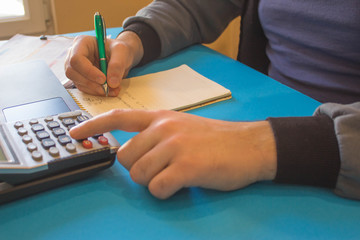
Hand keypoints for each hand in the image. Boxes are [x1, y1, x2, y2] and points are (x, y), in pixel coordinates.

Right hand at [65, 31, 143, 95]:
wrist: (121, 57)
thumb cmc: (119, 50)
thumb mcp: (122, 52)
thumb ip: (117, 65)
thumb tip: (111, 83)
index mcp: (82, 43)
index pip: (76, 59)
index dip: (88, 71)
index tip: (103, 79)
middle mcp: (74, 54)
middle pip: (72, 72)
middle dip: (90, 83)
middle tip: (107, 87)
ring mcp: (76, 68)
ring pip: (78, 82)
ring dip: (95, 89)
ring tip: (113, 89)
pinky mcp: (80, 78)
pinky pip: (84, 88)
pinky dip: (96, 92)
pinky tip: (109, 90)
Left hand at [69, 109, 276, 198]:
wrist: (250, 145)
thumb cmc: (217, 139)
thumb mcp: (183, 126)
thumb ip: (157, 134)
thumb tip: (134, 154)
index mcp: (161, 118)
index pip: (119, 116)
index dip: (93, 126)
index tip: (74, 133)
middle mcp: (164, 128)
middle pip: (125, 158)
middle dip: (138, 170)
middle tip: (161, 170)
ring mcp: (174, 146)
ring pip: (138, 174)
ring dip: (153, 181)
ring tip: (175, 175)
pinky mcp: (186, 166)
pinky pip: (156, 188)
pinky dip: (165, 192)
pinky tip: (182, 184)